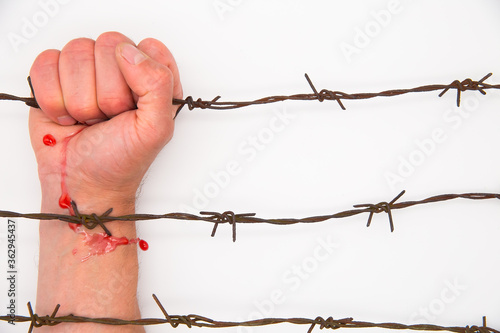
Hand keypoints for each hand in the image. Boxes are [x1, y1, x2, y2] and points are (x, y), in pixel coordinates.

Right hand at [28, 31, 181, 209]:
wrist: (81, 185)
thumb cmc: (120, 162)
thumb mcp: (156, 129)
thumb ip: (158, 84)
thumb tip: (129, 52)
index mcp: (152, 79)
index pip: (148, 47)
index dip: (137, 75)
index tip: (133, 104)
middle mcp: (121, 70)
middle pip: (109, 45)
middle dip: (106, 92)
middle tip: (109, 117)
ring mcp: (86, 72)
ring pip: (76, 52)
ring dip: (79, 98)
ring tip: (89, 119)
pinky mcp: (55, 78)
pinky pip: (46, 63)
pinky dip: (53, 97)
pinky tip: (66, 117)